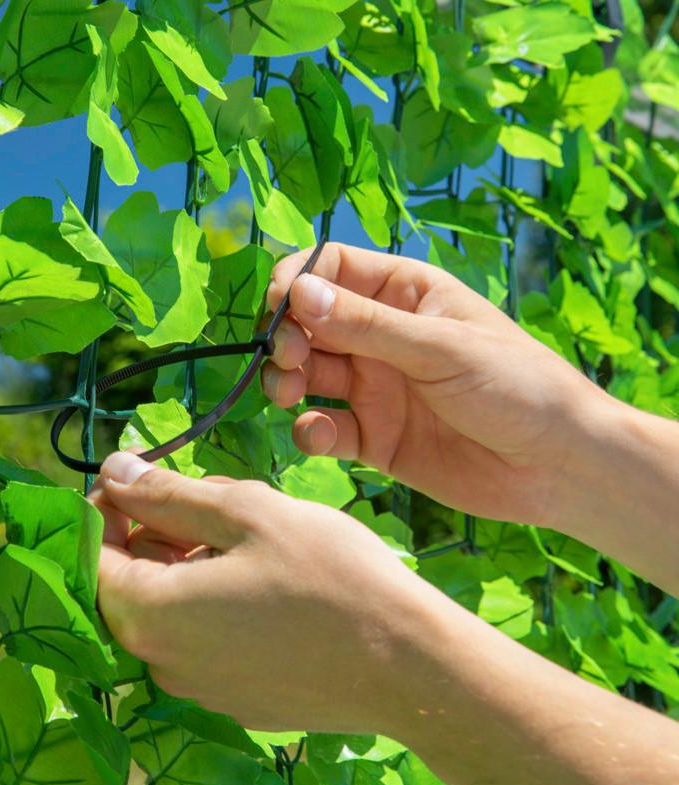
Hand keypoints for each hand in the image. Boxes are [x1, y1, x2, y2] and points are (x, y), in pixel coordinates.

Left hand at [91, 451, 421, 733]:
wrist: (407, 664)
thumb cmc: (328, 574)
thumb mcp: (246, 512)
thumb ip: (169, 493)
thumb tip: (110, 471)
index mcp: (150, 615)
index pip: (94, 554)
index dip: (111, 506)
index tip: (145, 473)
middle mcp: (163, 663)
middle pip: (135, 581)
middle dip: (162, 529)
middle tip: (217, 496)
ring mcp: (202, 689)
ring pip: (176, 607)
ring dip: (196, 562)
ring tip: (255, 533)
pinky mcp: (239, 700)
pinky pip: (208, 638)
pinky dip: (220, 599)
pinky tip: (273, 579)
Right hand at [263, 242, 606, 527]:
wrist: (556, 466)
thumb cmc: (515, 384)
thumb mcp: (440, 346)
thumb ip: (367, 325)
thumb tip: (297, 292)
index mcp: (403, 294)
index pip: (331, 268)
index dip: (296, 281)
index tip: (278, 307)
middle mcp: (381, 337)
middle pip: (308, 323)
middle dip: (287, 336)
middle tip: (289, 356)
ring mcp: (375, 388)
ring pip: (307, 375)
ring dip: (287, 381)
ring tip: (289, 393)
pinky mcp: (373, 438)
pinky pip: (325, 429)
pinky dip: (311, 431)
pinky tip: (322, 435)